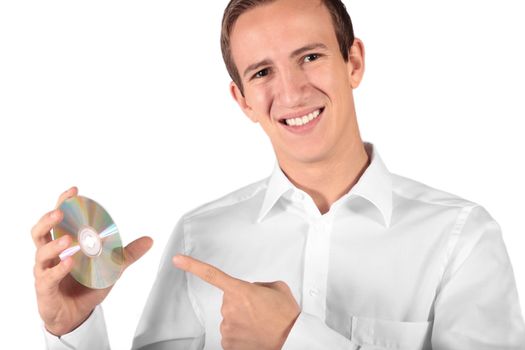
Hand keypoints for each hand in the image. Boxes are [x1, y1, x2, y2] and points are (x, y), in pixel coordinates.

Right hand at [32, 187, 152, 335]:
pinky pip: (49, 276)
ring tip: (69, 239)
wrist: (76, 315)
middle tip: (61, 212)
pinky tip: (70, 262)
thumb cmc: (86, 287)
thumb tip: (150, 239)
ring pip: (41, 252)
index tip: (74, 191)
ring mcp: (44, 271)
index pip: (58, 220)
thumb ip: (127, 253)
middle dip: (49, 219)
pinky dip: (60, 268)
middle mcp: (49, 255)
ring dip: (55, 244)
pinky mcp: (45, 289)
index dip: (63, 203)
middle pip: (40, 231)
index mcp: (63, 244)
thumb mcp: (111, 268)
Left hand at [173, 255, 299, 349]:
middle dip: (242, 304)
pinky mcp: (228, 344)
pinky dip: (242, 335)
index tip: (178, 260)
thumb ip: (260, 285)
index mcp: (241, 291)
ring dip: (243, 320)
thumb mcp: (277, 288)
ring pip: (230, 319)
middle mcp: (230, 309)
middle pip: (229, 301)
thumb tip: (254, 290)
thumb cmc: (287, 317)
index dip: (192, 265)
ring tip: (261, 324)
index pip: (211, 274)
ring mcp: (228, 328)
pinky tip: (255, 335)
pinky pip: (231, 335)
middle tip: (260, 311)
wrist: (292, 340)